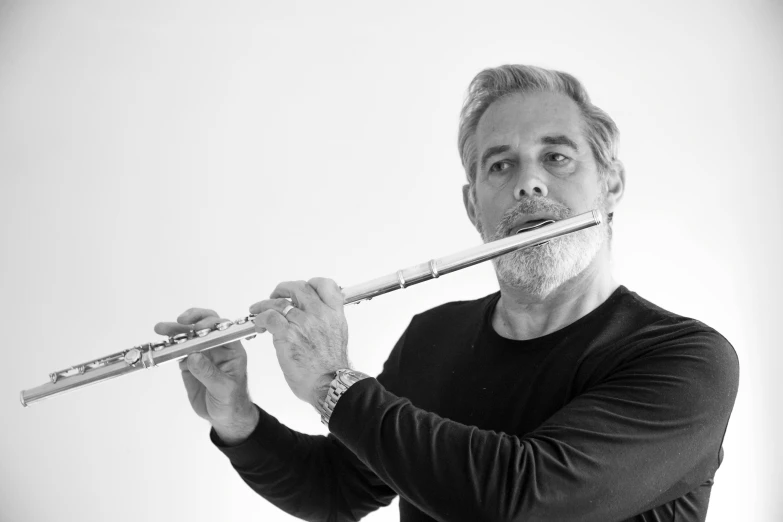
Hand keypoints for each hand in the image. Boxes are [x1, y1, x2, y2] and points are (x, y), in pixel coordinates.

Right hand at [154, 308, 258, 443]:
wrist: (223, 416)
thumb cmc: (232, 401)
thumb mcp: (224, 389)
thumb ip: (209, 373)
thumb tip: (194, 356)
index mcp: (232, 350)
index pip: (224, 329)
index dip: (211, 324)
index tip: (198, 329)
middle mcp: (218, 347)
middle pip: (206, 325)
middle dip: (193, 320)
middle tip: (180, 321)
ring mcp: (202, 353)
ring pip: (189, 336)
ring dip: (175, 330)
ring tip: (160, 328)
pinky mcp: (189, 362)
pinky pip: (178, 350)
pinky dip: (169, 347)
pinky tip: (160, 347)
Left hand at [250, 277, 349, 409]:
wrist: (330, 385)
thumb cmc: (331, 368)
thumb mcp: (337, 337)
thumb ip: (327, 323)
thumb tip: (316, 319)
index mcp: (334, 315)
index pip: (326, 285)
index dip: (312, 284)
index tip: (302, 291)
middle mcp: (320, 315)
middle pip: (299, 288)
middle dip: (283, 290)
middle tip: (276, 296)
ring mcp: (304, 323)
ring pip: (280, 302)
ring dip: (265, 304)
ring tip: (258, 310)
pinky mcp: (288, 334)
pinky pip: (269, 316)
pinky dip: (260, 318)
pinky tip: (259, 325)